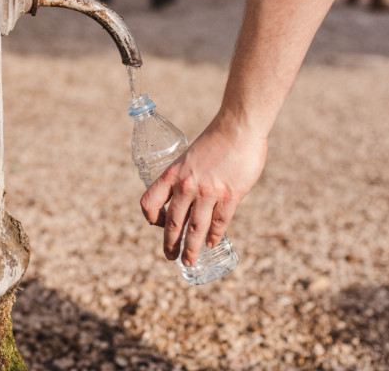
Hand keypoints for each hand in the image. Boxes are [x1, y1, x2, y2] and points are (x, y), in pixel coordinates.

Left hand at [140, 114, 266, 266]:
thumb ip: (188, 177)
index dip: (151, 217)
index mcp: (172, 174)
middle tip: (170, 257)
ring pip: (195, 230)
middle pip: (173, 223)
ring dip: (191, 249)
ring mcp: (208, 193)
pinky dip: (214, 237)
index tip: (157, 224)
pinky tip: (212, 244)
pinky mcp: (230, 196)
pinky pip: (219, 224)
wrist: (238, 127)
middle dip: (170, 244)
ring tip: (188, 261)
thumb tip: (192, 196)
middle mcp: (186, 186)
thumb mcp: (190, 156)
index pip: (149, 202)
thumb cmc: (216, 138)